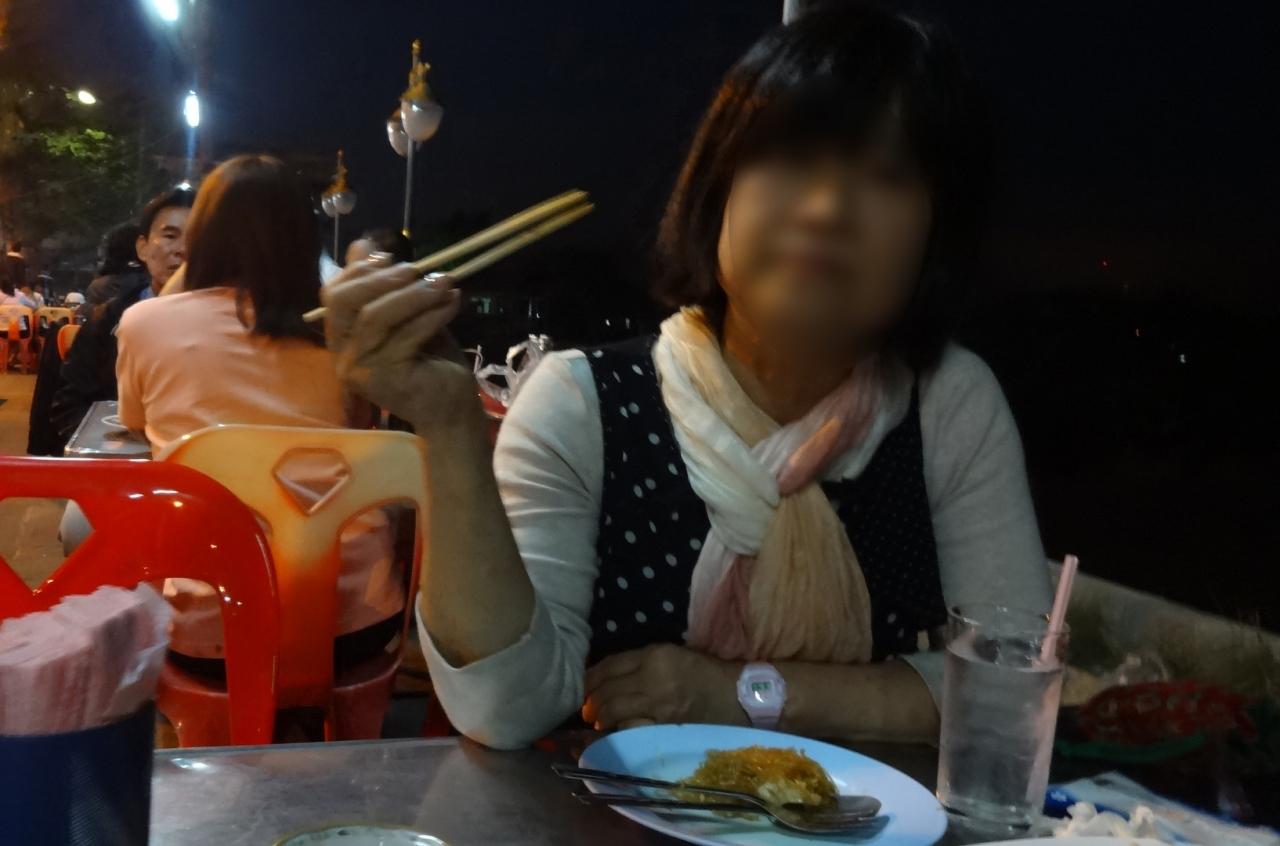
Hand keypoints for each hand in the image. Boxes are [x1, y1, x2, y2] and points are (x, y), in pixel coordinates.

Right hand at [322, 259, 478, 433]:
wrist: (452, 409)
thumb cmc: (429, 361)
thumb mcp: (407, 316)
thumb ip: (384, 286)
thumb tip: (363, 244)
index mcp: (342, 339)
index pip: (333, 294)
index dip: (360, 270)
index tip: (393, 257)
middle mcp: (342, 356)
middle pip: (344, 302)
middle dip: (383, 279)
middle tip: (419, 270)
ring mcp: (359, 370)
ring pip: (376, 317)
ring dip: (415, 294)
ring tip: (445, 283)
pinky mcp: (383, 380)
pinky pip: (406, 335)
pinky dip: (432, 314)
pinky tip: (453, 303)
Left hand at [582, 644, 745, 730]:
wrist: (738, 696)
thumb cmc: (704, 673)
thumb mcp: (672, 655)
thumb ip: (639, 662)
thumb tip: (606, 676)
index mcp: (655, 655)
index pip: (610, 665)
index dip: (591, 678)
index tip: (584, 686)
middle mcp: (653, 679)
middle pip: (607, 691)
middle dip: (591, 701)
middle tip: (587, 708)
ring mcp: (658, 706)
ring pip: (614, 712)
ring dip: (601, 717)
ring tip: (598, 720)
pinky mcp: (664, 727)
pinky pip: (630, 729)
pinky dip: (618, 730)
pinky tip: (616, 731)